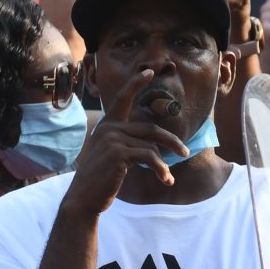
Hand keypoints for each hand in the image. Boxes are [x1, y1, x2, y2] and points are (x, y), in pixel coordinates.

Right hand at [61, 67, 189, 216]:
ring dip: (164, 163)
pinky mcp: (118, 153)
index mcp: (107, 125)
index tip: (149, 71)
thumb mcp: (114, 155)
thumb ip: (129, 143)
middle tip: (185, 152)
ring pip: (151, 146)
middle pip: (150, 129)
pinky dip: (160, 170)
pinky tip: (166, 180)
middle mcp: (109, 128)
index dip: (136, 84)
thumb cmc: (102, 178)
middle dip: (171, 141)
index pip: (123, 99)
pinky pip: (149, 157)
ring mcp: (113, 139)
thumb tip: (159, 145)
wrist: (84, 197)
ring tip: (168, 177)